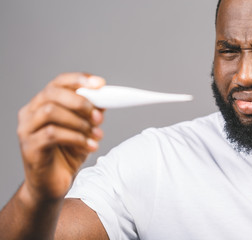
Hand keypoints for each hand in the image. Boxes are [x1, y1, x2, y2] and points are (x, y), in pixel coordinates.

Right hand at [17, 73, 105, 201]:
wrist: (53, 185)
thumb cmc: (67, 155)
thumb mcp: (84, 130)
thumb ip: (91, 114)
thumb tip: (104, 99)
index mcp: (43, 104)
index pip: (59, 83)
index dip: (79, 80)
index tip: (100, 84)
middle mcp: (30, 113)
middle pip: (53, 93)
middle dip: (81, 102)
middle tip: (99, 116)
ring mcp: (27, 130)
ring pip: (51, 111)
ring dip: (79, 122)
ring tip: (96, 134)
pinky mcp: (29, 147)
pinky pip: (52, 134)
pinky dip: (77, 138)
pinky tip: (90, 146)